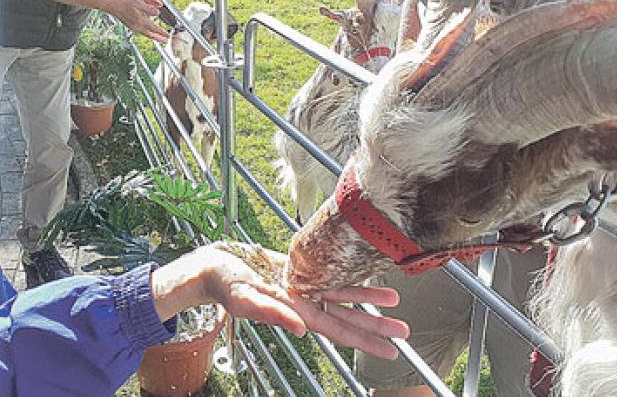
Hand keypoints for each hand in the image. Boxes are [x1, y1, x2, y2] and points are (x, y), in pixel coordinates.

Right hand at [104, 0, 168, 42]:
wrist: (111, 4)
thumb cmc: (124, 1)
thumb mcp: (139, 3)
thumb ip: (149, 9)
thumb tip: (157, 14)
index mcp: (140, 21)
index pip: (154, 28)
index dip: (162, 32)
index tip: (168, 35)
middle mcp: (137, 26)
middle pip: (150, 34)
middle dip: (158, 37)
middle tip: (165, 40)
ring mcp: (132, 26)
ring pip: (145, 33)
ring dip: (152, 36)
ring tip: (158, 38)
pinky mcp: (129, 24)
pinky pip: (140, 31)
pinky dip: (146, 33)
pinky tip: (147, 31)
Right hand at [151, 243, 408, 360]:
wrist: (213, 267)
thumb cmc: (224, 285)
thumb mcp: (244, 300)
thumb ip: (272, 314)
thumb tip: (300, 330)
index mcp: (295, 313)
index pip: (338, 330)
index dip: (365, 340)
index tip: (390, 349)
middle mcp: (304, 304)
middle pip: (347, 317)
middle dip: (375, 325)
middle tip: (404, 332)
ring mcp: (302, 289)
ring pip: (342, 296)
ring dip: (367, 301)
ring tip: (394, 302)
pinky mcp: (297, 273)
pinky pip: (328, 278)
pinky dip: (347, 280)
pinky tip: (364, 278)